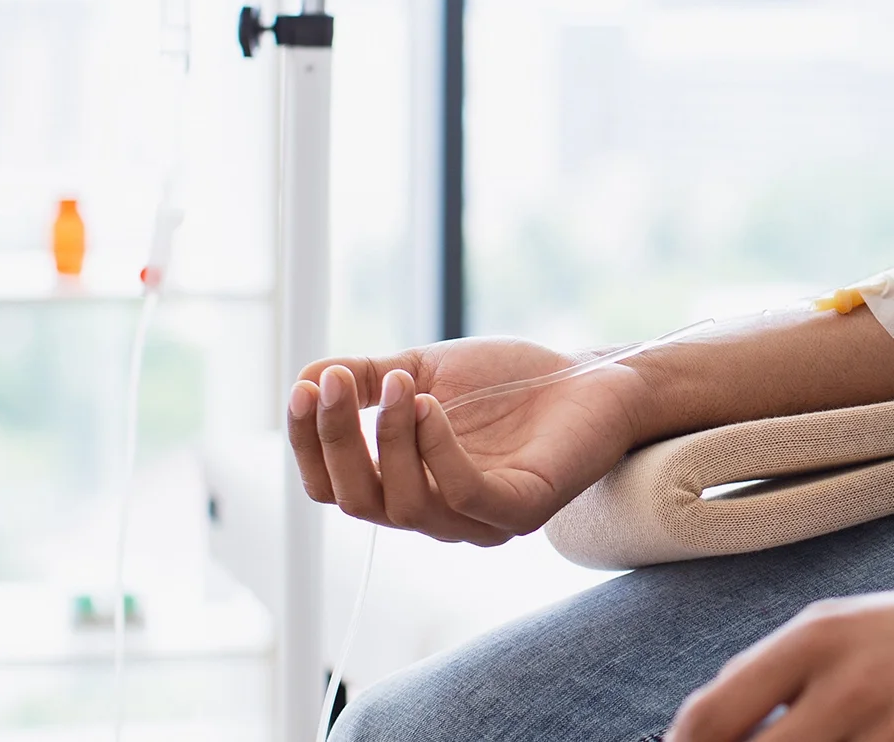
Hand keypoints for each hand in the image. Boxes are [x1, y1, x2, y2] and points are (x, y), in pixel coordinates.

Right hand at [286, 337, 649, 544]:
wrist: (589, 378)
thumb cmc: (507, 381)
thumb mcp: (422, 371)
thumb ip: (366, 379)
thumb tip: (304, 379)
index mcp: (404, 486)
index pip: (333, 487)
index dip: (309, 444)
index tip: (304, 389)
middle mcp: (435, 514)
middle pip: (359, 501)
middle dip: (338, 441)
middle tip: (336, 383)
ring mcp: (478, 521)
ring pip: (406, 505)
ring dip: (391, 440)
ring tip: (400, 386)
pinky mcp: (520, 511)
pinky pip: (464, 495)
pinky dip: (437, 452)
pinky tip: (430, 406)